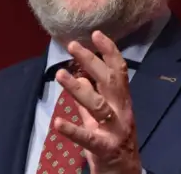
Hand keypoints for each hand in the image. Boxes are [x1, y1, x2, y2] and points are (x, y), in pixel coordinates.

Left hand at [54, 31, 141, 173]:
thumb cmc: (112, 142)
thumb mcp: (102, 117)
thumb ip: (92, 98)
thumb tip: (82, 76)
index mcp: (122, 102)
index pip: (119, 71)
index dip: (109, 51)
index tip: (96, 33)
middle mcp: (122, 112)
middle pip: (109, 82)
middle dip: (92, 61)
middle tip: (73, 45)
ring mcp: (115, 130)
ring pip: (98, 105)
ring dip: (78, 89)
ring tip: (59, 75)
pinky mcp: (106, 148)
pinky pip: (88, 137)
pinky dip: (73, 129)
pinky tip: (57, 122)